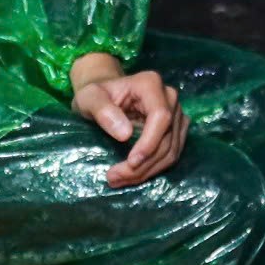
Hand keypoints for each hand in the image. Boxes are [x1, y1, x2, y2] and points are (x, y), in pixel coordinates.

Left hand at [70, 55, 186, 187]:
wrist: (104, 97)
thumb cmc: (95, 95)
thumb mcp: (88, 98)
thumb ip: (102, 110)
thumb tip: (125, 134)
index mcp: (150, 84)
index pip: (161, 116)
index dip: (149, 143)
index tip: (131, 162)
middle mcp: (169, 97)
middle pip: (167, 138)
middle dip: (143, 164)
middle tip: (114, 178)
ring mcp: (176, 114)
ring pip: (171, 150)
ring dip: (147, 171)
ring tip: (119, 180)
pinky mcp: (176, 130)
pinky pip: (171, 154)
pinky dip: (152, 169)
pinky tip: (132, 176)